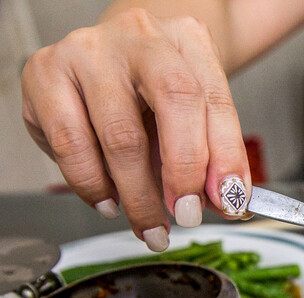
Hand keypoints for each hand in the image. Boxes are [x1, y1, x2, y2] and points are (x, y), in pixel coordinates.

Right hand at [21, 8, 250, 250]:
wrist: (116, 54)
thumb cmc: (159, 86)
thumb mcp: (198, 111)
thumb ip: (215, 153)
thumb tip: (225, 201)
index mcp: (186, 40)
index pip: (212, 98)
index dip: (223, 155)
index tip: (228, 200)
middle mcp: (138, 37)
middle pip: (172, 102)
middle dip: (182, 174)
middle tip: (185, 216)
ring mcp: (86, 52)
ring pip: (117, 135)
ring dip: (137, 194)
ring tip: (148, 222)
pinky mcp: (44, 75)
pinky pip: (69, 144)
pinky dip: (92, 185)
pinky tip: (109, 200)